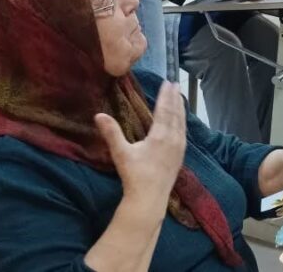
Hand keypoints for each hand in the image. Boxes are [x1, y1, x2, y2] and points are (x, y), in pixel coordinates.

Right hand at [96, 82, 185, 209]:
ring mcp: (179, 148)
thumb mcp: (121, 153)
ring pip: (182, 123)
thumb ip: (111, 133)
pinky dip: (182, 122)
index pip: (164, 110)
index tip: (167, 82)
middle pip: (176, 114)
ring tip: (179, 98)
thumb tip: (98, 115)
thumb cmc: (134, 175)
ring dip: (180, 109)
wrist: (149, 199)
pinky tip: (181, 123)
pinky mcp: (180, 157)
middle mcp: (173, 139)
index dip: (165, 95)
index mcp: (160, 136)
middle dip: (174, 98)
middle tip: (175, 84)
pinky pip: (183, 133)